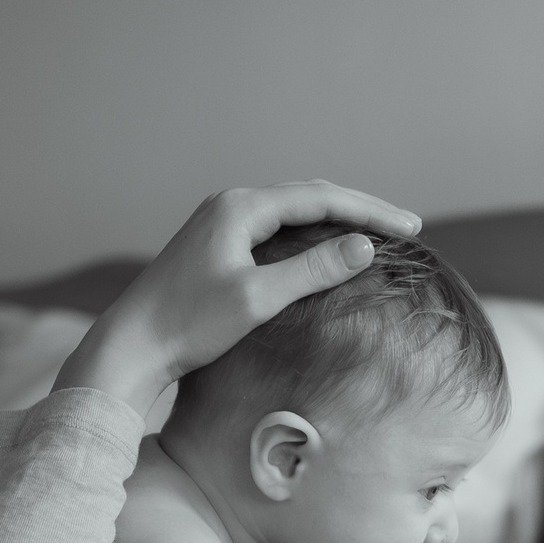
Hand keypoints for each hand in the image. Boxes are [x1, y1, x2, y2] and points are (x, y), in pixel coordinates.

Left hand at [56, 181, 422, 414]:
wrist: (132, 345)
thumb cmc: (189, 325)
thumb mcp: (257, 299)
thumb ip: (312, 270)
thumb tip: (366, 245)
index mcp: (240, 207)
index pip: (320, 199)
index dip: (370, 211)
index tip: (411, 227)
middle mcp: (230, 204)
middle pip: (309, 197)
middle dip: (360, 209)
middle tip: (405, 227)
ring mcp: (221, 223)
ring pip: (293, 211)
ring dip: (337, 219)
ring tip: (377, 232)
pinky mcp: (217, 245)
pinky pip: (276, 228)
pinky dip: (311, 234)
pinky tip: (329, 248)